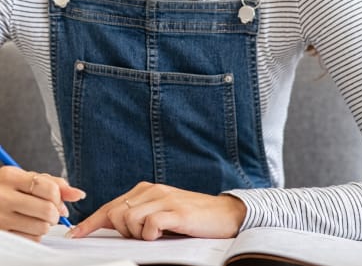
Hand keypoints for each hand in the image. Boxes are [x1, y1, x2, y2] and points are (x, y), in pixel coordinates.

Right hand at [0, 166, 85, 241]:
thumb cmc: (9, 188)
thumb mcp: (27, 178)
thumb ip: (53, 183)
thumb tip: (79, 194)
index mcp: (11, 177)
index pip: (47, 187)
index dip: (58, 196)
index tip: (57, 199)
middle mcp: (3, 197)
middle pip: (46, 210)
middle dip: (56, 213)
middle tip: (52, 211)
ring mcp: (0, 218)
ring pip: (41, 227)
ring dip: (47, 225)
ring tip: (39, 218)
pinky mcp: (1, 234)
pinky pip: (31, 239)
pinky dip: (36, 234)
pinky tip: (29, 226)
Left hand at [67, 181, 246, 240]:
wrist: (223, 213)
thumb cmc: (190, 216)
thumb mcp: (160, 212)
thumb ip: (139, 215)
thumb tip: (113, 226)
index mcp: (144, 190)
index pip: (110, 206)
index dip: (90, 222)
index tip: (74, 234)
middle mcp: (150, 190)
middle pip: (114, 213)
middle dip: (120, 230)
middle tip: (142, 235)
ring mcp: (162, 199)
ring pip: (128, 220)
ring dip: (137, 234)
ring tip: (156, 234)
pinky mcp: (174, 211)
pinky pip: (149, 225)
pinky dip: (151, 234)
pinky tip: (162, 234)